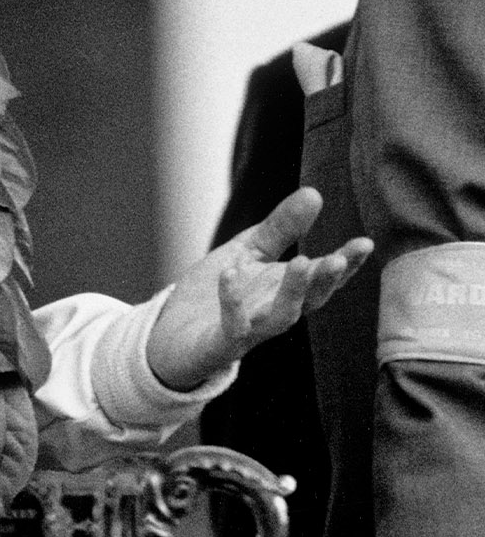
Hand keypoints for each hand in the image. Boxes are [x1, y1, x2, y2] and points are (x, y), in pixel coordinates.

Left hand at [149, 187, 372, 389]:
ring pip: (282, 317)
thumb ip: (281, 228)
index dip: (347, 263)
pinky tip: (229, 273)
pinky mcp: (222, 343)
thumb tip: (314, 192)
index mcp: (288, 290)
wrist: (170, 332)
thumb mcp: (249, 251)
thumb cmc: (218, 291)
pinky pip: (232, 325)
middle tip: (340, 258)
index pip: (324, 277)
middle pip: (312, 300)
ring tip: (301, 261)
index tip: (365, 243)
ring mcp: (252, 331)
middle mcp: (276, 312)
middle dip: (328, 280)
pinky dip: (231, 300)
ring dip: (293, 291)